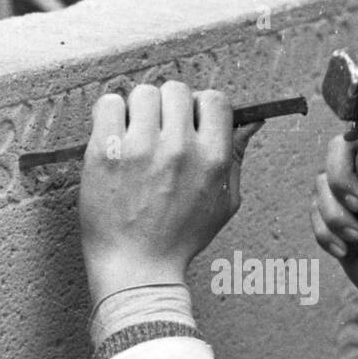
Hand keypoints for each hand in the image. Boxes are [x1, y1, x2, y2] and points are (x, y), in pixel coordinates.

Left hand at [78, 81, 262, 302]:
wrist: (136, 268)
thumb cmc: (180, 237)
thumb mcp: (224, 202)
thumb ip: (237, 157)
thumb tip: (251, 120)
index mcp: (212, 159)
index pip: (214, 99)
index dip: (200, 106)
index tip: (188, 121)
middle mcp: (179, 149)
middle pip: (176, 90)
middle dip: (168, 107)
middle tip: (158, 131)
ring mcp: (140, 149)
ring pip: (142, 93)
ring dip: (138, 110)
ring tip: (134, 136)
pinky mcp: (106, 151)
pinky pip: (109, 103)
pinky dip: (110, 115)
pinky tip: (113, 138)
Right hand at [311, 120, 357, 327]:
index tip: (357, 151)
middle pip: (337, 149)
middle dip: (340, 180)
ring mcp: (352, 189)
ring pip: (320, 183)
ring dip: (334, 216)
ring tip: (356, 238)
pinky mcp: (335, 211)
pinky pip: (314, 210)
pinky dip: (326, 233)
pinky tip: (347, 249)